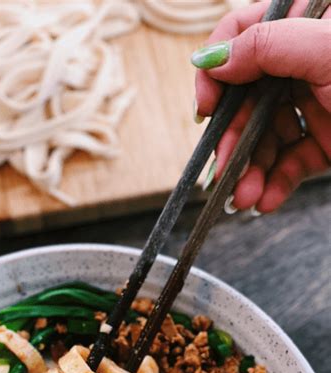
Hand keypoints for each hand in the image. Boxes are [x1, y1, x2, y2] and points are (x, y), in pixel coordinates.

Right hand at [192, 0, 330, 212]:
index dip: (216, 69)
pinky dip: (275, 183)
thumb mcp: (329, 51)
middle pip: (248, 96)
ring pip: (266, 135)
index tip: (205, 106)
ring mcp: (316, 102)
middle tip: (222, 169)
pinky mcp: (327, 140)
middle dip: (233, 138)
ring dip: (250, 170)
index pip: (243, 34)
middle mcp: (307, 61)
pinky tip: (264, 199)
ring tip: (243, 196)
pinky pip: (290, 161)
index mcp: (308, 22)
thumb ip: (267, 46)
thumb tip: (213, 60)